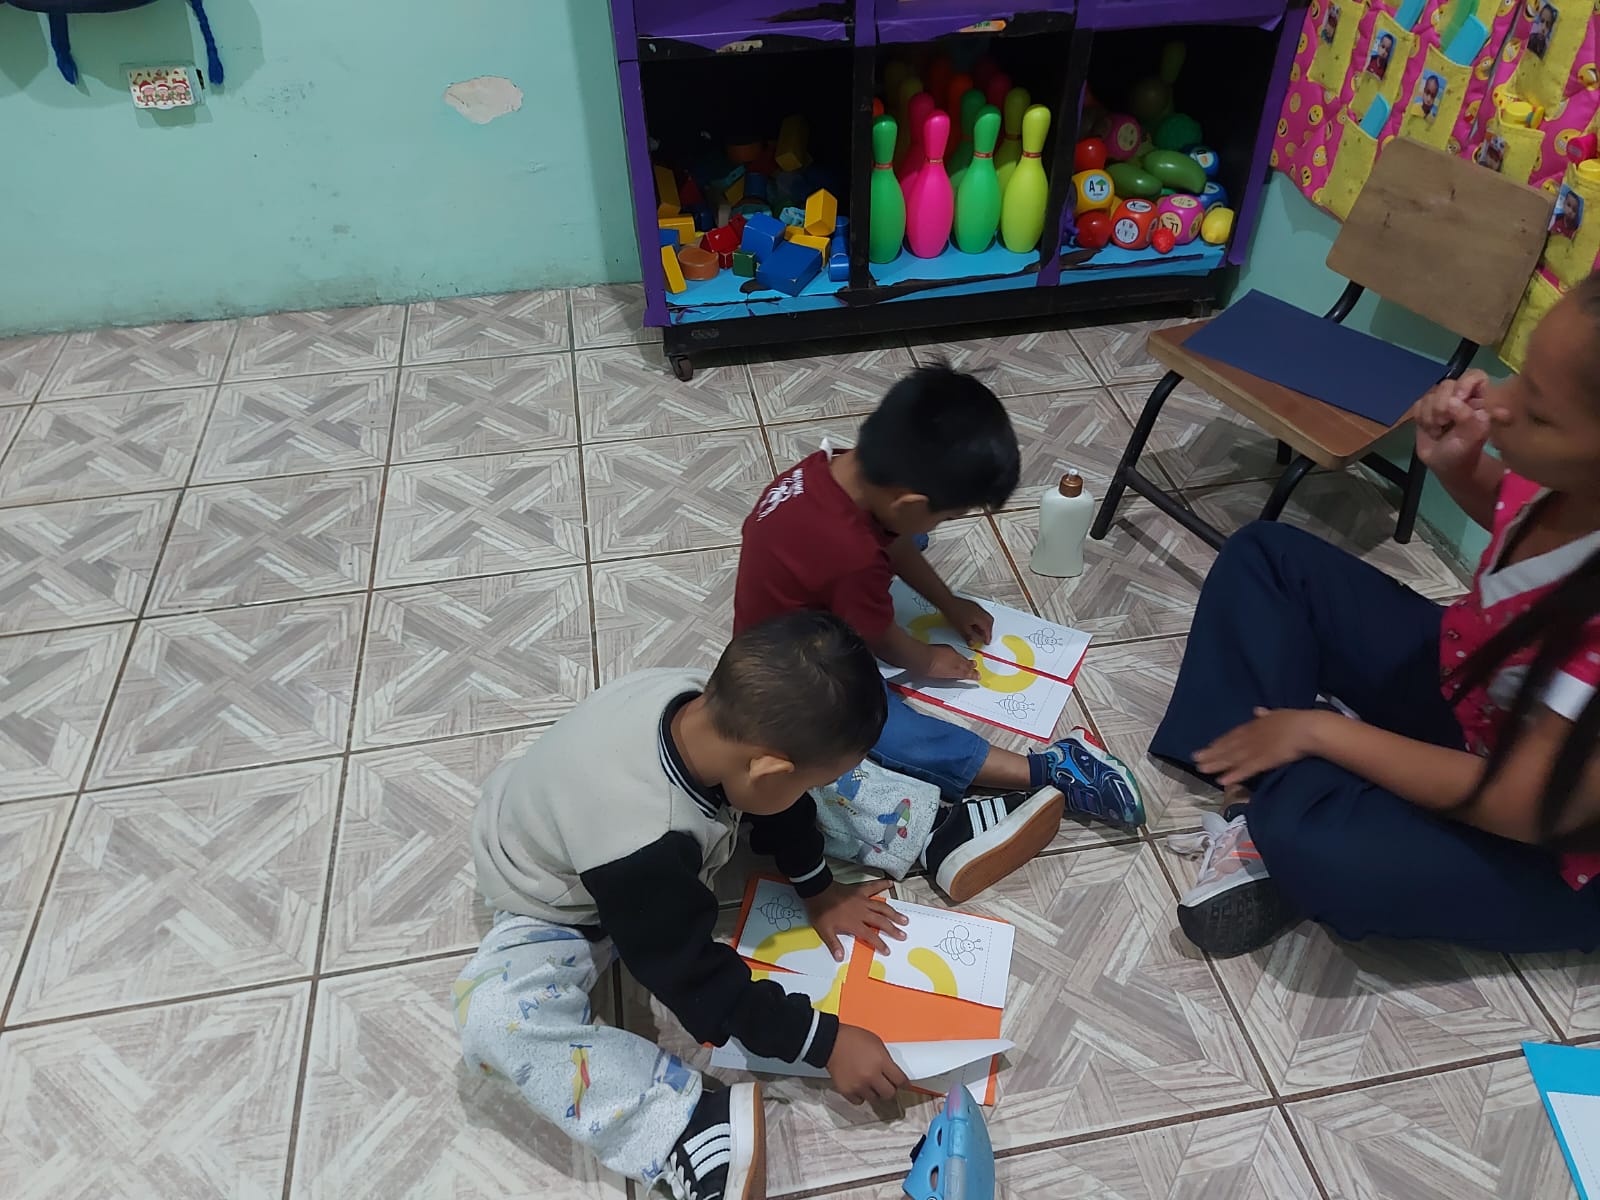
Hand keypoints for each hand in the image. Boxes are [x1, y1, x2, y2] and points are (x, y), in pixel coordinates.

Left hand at [802, 879, 907, 958]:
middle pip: (881, 922)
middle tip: (903, 935)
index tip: (887, 950)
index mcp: (854, 923)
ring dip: (894, 913)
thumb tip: (840, 958)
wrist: (817, 890)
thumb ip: (834, 944)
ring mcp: (862, 900)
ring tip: (904, 919)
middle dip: (893, 929)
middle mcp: (862, 912)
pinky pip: (873, 886)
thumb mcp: (824, 930)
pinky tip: (890, 883)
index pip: (870, 936)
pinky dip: (882, 884)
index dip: (879, 944)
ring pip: (882, 907)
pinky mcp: (860, 890)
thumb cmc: (821, 911)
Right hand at [827, 1024, 907, 1103]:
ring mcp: (859, 1085)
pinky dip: (861, 1096)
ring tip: (869, 1083)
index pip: (900, 1080)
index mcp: (881, 1062)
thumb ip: (886, 1060)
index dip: (905, 1084)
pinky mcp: (847, 1091)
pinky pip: (860, 1101)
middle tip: (886, 1084)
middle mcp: (871, 1076)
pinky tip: (859, 1086)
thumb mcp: (877, 1043)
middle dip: (889, 1089)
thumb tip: (893, 1073)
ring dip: (874, 1092)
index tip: (905, 1085)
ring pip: (875, 1099)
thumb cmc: (854, 1039)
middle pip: (889, 1094)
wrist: (830, 1042)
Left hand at [922, 645, 979, 681]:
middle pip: (967, 665)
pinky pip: (955, 652)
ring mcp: (952, 654)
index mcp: (957, 671)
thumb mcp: (941, 677)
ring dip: (966, 660)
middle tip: (975, 667)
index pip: (968, 674)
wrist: (924, 658)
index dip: (973, 675)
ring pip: (962, 658)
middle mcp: (957, 662)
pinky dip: (957, 655)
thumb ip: (948, 675)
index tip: (977, 676)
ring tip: (970, 662)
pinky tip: (956, 656)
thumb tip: (948, 675)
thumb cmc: (929, 670)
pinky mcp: (947, 648)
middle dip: (971, 667)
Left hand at [940, 598, 993, 647]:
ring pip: (985, 617)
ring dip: (984, 625)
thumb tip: (972, 642)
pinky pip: (980, 614)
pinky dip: (980, 621)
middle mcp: (980, 611)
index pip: (987, 628)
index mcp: (980, 617)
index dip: (987, 637)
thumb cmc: (954, 612)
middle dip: (988, 630)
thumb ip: (969, 636)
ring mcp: (977, 607)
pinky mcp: (973, 606)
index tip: (986, 642)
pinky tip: (974, 624)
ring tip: (979, 632)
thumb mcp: (962, 628)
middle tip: (984, 637)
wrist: (947, 602)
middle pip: (989, 622)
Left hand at [1193, 707, 1325, 786]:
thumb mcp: (1278, 713)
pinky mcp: (1263, 761)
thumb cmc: (1297, 720)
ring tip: (1201, 769)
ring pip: (1232, 758)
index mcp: (1255, 725)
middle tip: (1195, 759)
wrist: (1308, 728)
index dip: (1220, 742)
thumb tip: (1257, 710)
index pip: (1234, 735)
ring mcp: (1256, 749)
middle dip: (1211, 754)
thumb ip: (1267, 714)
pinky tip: (1222, 781)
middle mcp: (1251, 737)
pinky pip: (1246, 769)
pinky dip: (1234, 775)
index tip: (1208, 747)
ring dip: (1216, 764)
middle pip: (1228, 747)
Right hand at [1412, 370, 1491, 476]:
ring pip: (1430, 395)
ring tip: (1438, 430)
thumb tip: (1452, 401)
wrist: (1446, 466)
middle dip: (1442, 404)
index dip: (1465, 383)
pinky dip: (1421, 418)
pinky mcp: (1425, 410)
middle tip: (1444, 422)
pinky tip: (1430, 429)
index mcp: (1479, 399)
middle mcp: (1461, 396)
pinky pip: (1418, 404)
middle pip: (1447, 384)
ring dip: (1431, 416)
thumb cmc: (1465, 451)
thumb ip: (1467, 418)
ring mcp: (1441, 402)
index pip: (1475, 376)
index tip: (1459, 399)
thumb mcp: (1472, 437)